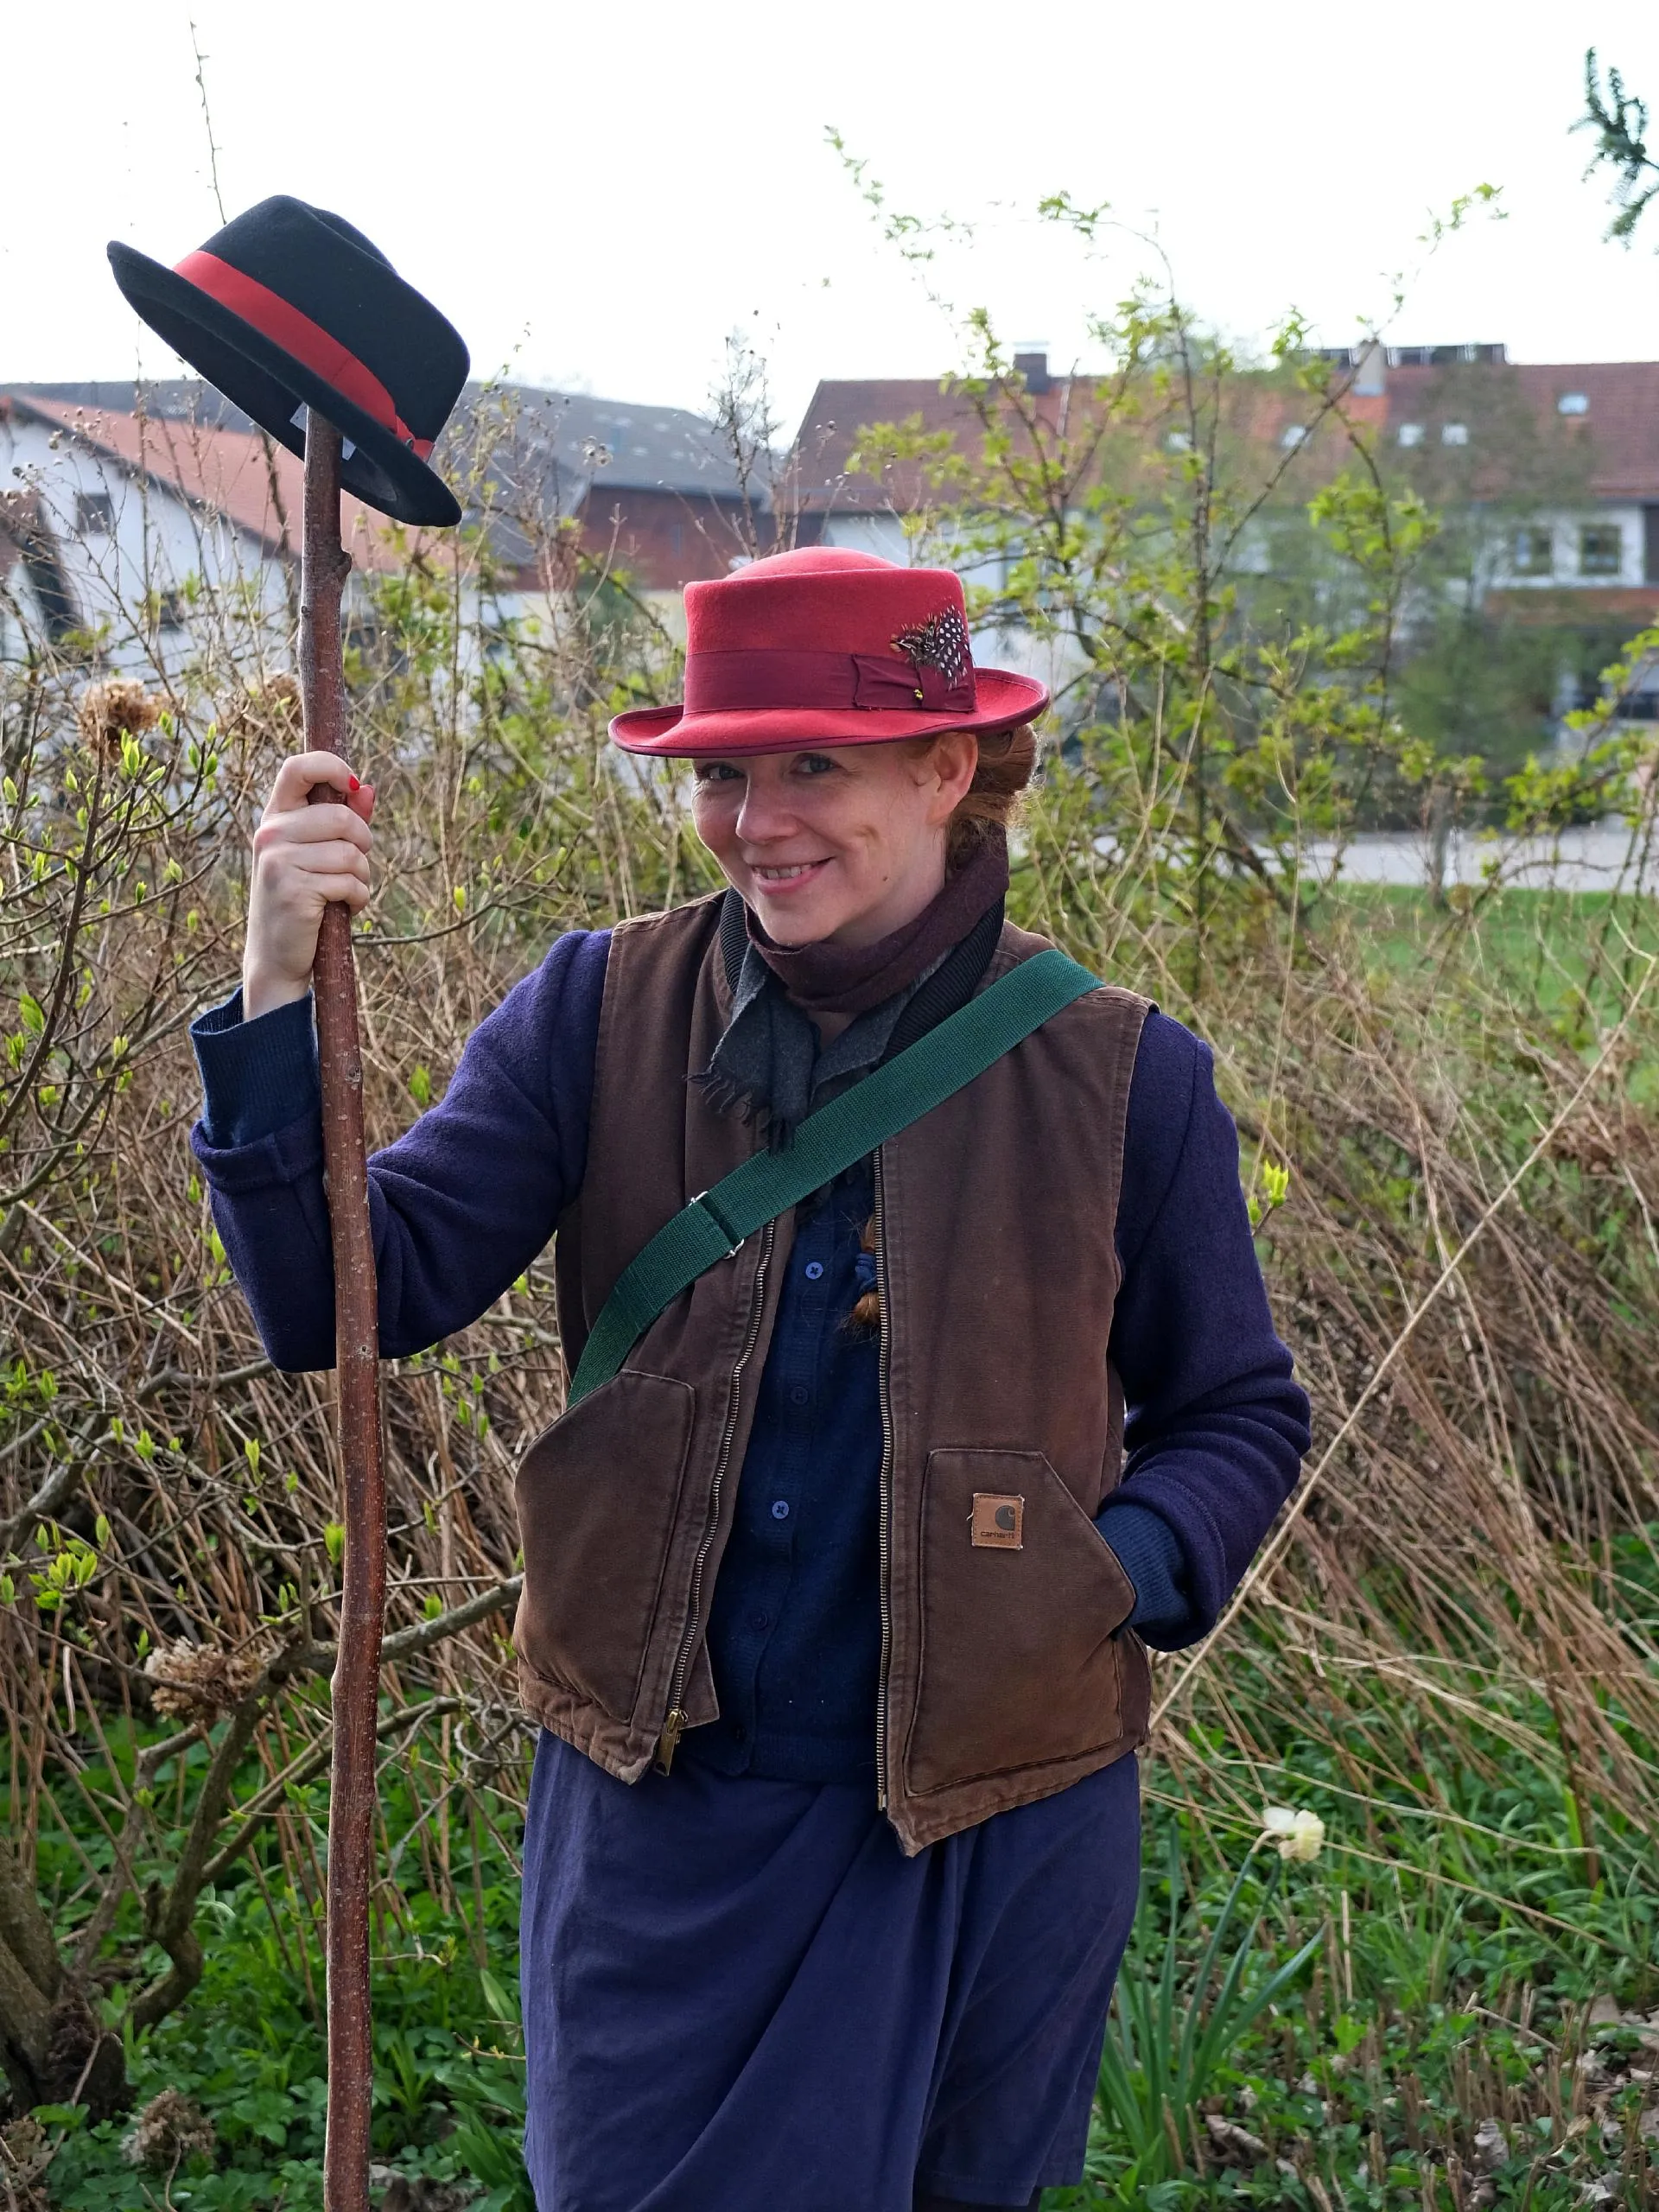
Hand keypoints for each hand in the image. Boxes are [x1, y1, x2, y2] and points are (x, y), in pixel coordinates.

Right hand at [243, 752, 375, 1018]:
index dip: (331, 766)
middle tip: (354, 867)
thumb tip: (367, 789)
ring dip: (361, 878)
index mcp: (275, 818)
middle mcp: (271, 834)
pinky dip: (358, 899)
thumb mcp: (317, 855)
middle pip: (342, 818)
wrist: (276, 956)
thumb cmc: (302, 900)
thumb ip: (342, 822)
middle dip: (363, 844)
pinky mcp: (293, 890)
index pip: (298, 768)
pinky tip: (342, 909)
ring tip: (344, 893)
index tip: (351, 785)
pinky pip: (350, 883)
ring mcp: (278, 861)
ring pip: (351, 853)